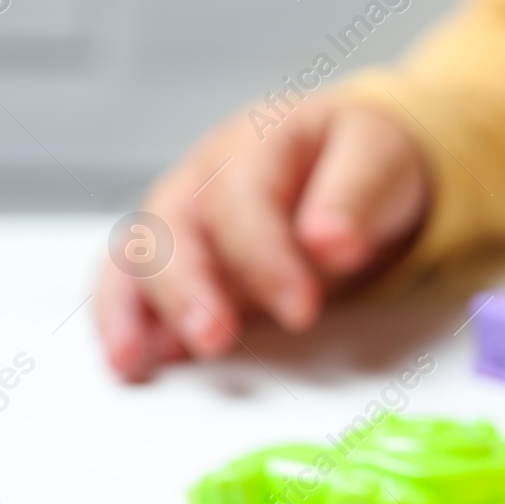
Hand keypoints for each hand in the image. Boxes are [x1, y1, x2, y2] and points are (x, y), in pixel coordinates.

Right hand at [95, 98, 428, 380]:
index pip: (244, 198)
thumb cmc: (364, 157)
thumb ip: (357, 197)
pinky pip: (133, 283)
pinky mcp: (181, 256)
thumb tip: (331, 243)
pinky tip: (132, 361)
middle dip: (187, 288)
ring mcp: (187, 214)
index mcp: (258, 142)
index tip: (299, 309)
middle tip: (213, 338)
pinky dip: (125, 321)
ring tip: (139, 361)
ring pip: (139, 256)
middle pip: (173, 227)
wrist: (357, 161)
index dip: (265, 256)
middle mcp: (207, 174)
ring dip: (137, 310)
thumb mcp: (380, 159)